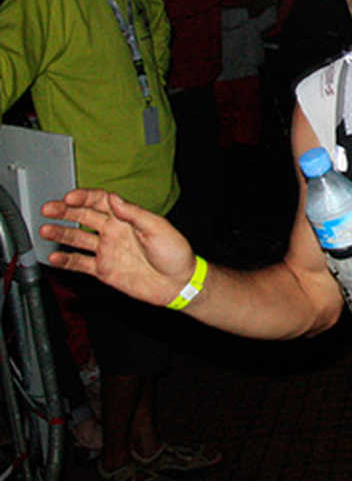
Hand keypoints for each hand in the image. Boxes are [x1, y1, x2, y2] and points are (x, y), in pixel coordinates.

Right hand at [42, 190, 197, 306]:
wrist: (178, 283)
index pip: (100, 201)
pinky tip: (53, 257)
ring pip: (77, 239)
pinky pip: (80, 263)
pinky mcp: (104, 270)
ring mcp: (107, 250)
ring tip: (44, 230)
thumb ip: (135, 214)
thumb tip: (114, 198)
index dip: (84, 197)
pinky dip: (66, 260)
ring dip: (61, 233)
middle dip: (65, 211)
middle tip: (48, 209)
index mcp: (127, 218)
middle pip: (84, 217)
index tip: (70, 197)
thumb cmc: (175, 253)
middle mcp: (114, 232)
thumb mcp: (158, 228)